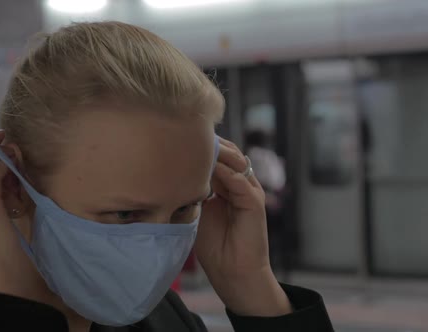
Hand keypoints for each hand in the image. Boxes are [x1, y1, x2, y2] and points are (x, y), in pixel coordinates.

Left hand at [195, 137, 292, 316]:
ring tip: (197, 146)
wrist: (233, 271)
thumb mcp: (198, 210)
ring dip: (217, 154)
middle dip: (210, 145)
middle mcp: (241, 184)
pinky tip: (209, 167)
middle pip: (229, 153)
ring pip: (235, 162)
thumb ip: (193, 190)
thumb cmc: (214, 245)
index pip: (218, 157)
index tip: (178, 140)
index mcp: (228, 185)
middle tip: (185, 136)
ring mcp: (249, 191)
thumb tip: (173, 171)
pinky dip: (225, 172)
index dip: (201, 148)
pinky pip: (240, 181)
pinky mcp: (255, 202)